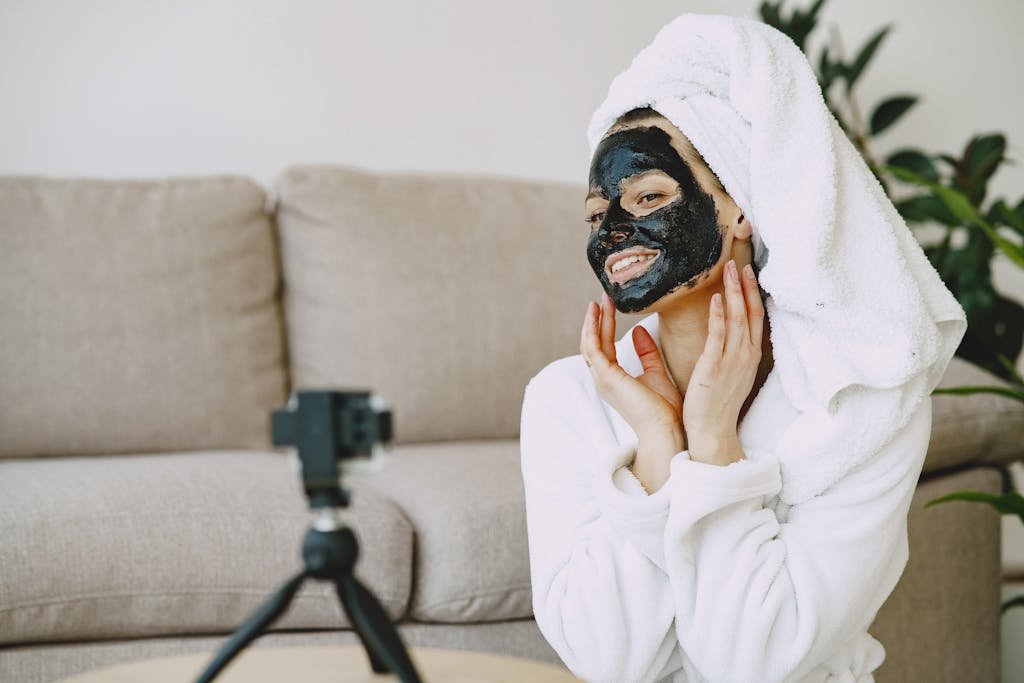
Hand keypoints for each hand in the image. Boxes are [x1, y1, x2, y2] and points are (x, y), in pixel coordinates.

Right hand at [580, 291, 682, 437]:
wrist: (668, 432)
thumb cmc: (665, 411)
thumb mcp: (656, 374)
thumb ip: (647, 353)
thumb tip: (638, 330)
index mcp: (614, 380)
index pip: (604, 347)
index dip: (604, 326)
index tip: (609, 305)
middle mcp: (604, 380)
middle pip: (593, 343)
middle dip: (596, 319)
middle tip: (603, 296)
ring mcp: (602, 379)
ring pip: (590, 344)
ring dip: (594, 320)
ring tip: (600, 300)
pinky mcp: (607, 378)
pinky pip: (593, 348)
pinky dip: (594, 328)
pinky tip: (599, 313)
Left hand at [682, 257, 764, 460]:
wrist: (713, 431)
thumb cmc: (716, 403)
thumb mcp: (729, 372)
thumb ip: (728, 350)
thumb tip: (722, 330)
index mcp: (749, 356)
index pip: (756, 318)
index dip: (753, 293)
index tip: (749, 272)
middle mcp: (745, 356)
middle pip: (750, 313)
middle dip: (745, 286)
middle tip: (739, 261)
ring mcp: (733, 361)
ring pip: (738, 319)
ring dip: (734, 292)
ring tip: (728, 269)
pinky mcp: (715, 367)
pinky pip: (719, 336)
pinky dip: (720, 315)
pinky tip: (717, 298)